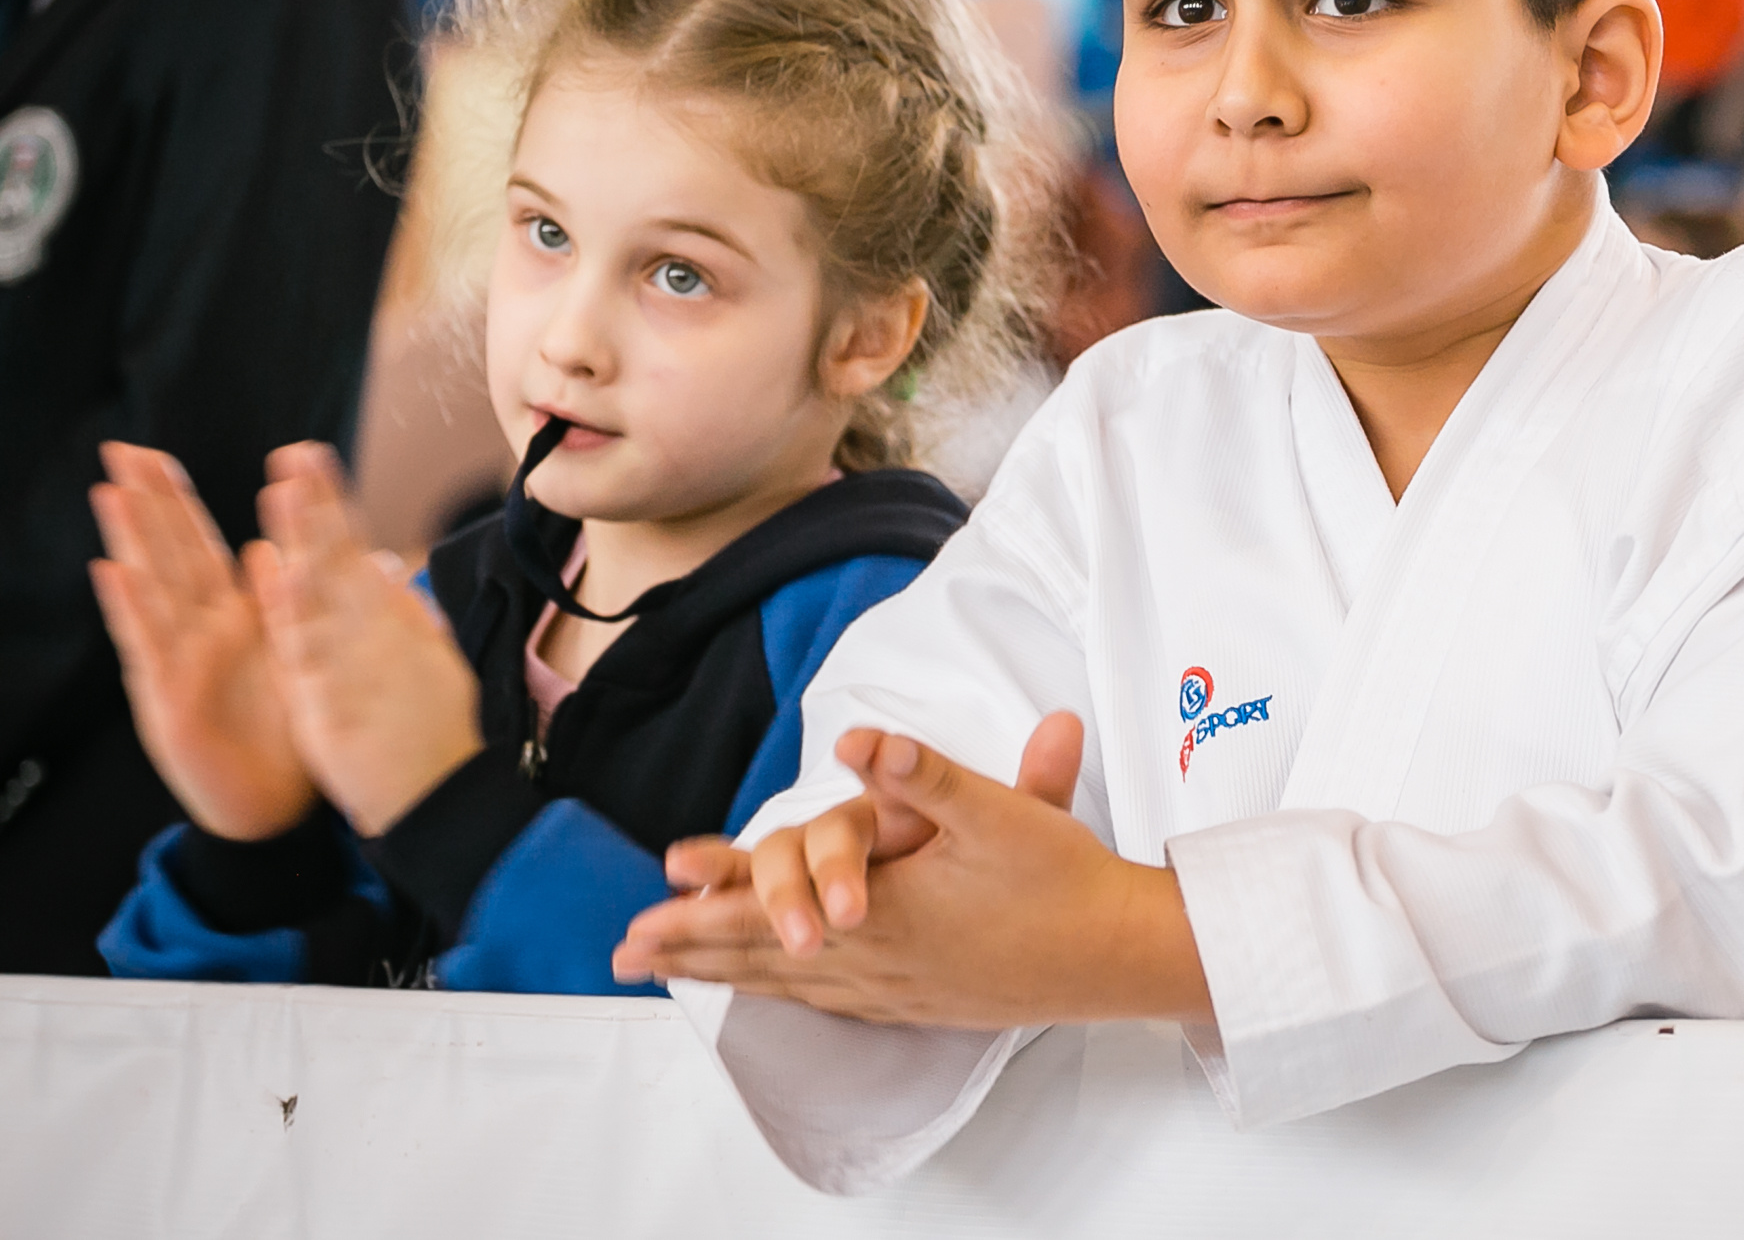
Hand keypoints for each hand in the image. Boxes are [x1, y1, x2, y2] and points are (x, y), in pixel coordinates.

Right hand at [89, 443, 316, 840]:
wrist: (281, 806)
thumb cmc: (288, 731)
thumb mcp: (297, 655)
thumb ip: (287, 602)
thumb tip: (282, 546)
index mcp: (236, 616)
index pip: (201, 546)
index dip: (178, 503)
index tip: (156, 456)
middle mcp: (201, 633)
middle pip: (168, 556)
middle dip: (146, 505)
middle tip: (120, 451)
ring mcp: (180, 664)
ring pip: (153, 590)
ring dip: (132, 542)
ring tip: (110, 493)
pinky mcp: (170, 701)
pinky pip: (150, 648)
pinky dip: (132, 609)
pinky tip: (113, 572)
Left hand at [248, 443, 482, 836]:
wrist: (445, 804)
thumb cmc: (435, 736)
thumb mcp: (428, 663)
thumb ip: (402, 612)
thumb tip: (382, 566)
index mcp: (398, 626)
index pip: (356, 555)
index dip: (331, 506)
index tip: (310, 460)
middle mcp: (380, 638)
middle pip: (341, 563)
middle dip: (317, 506)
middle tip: (296, 454)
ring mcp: (359, 670)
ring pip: (323, 597)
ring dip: (303, 541)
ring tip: (282, 496)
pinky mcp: (337, 709)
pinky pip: (308, 657)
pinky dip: (295, 617)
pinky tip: (281, 582)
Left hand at [615, 717, 1212, 1028]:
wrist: (1117, 954)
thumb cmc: (1062, 880)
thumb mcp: (999, 813)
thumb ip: (925, 775)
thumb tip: (862, 740)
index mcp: (887, 912)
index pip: (773, 915)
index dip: (704, 912)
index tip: (644, 915)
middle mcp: (880, 961)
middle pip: (764, 958)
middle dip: (691, 951)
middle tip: (625, 954)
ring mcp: (899, 989)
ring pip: (793, 985)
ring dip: (727, 976)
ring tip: (675, 975)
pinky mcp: (921, 1002)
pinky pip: (830, 1003)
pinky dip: (785, 995)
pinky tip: (774, 992)